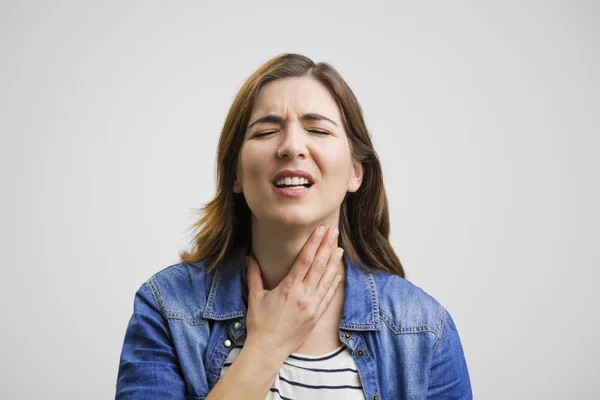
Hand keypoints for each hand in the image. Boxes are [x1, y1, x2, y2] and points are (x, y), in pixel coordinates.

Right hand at [243, 226, 343, 362]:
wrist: (268, 349)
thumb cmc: (260, 323)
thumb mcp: (255, 296)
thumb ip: (254, 275)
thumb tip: (249, 257)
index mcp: (288, 288)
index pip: (305, 260)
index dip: (313, 243)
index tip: (320, 230)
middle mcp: (303, 295)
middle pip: (319, 265)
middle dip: (326, 246)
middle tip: (333, 231)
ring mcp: (312, 306)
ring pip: (326, 279)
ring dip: (334, 262)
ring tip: (339, 247)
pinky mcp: (316, 315)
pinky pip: (328, 295)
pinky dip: (334, 282)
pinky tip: (338, 272)